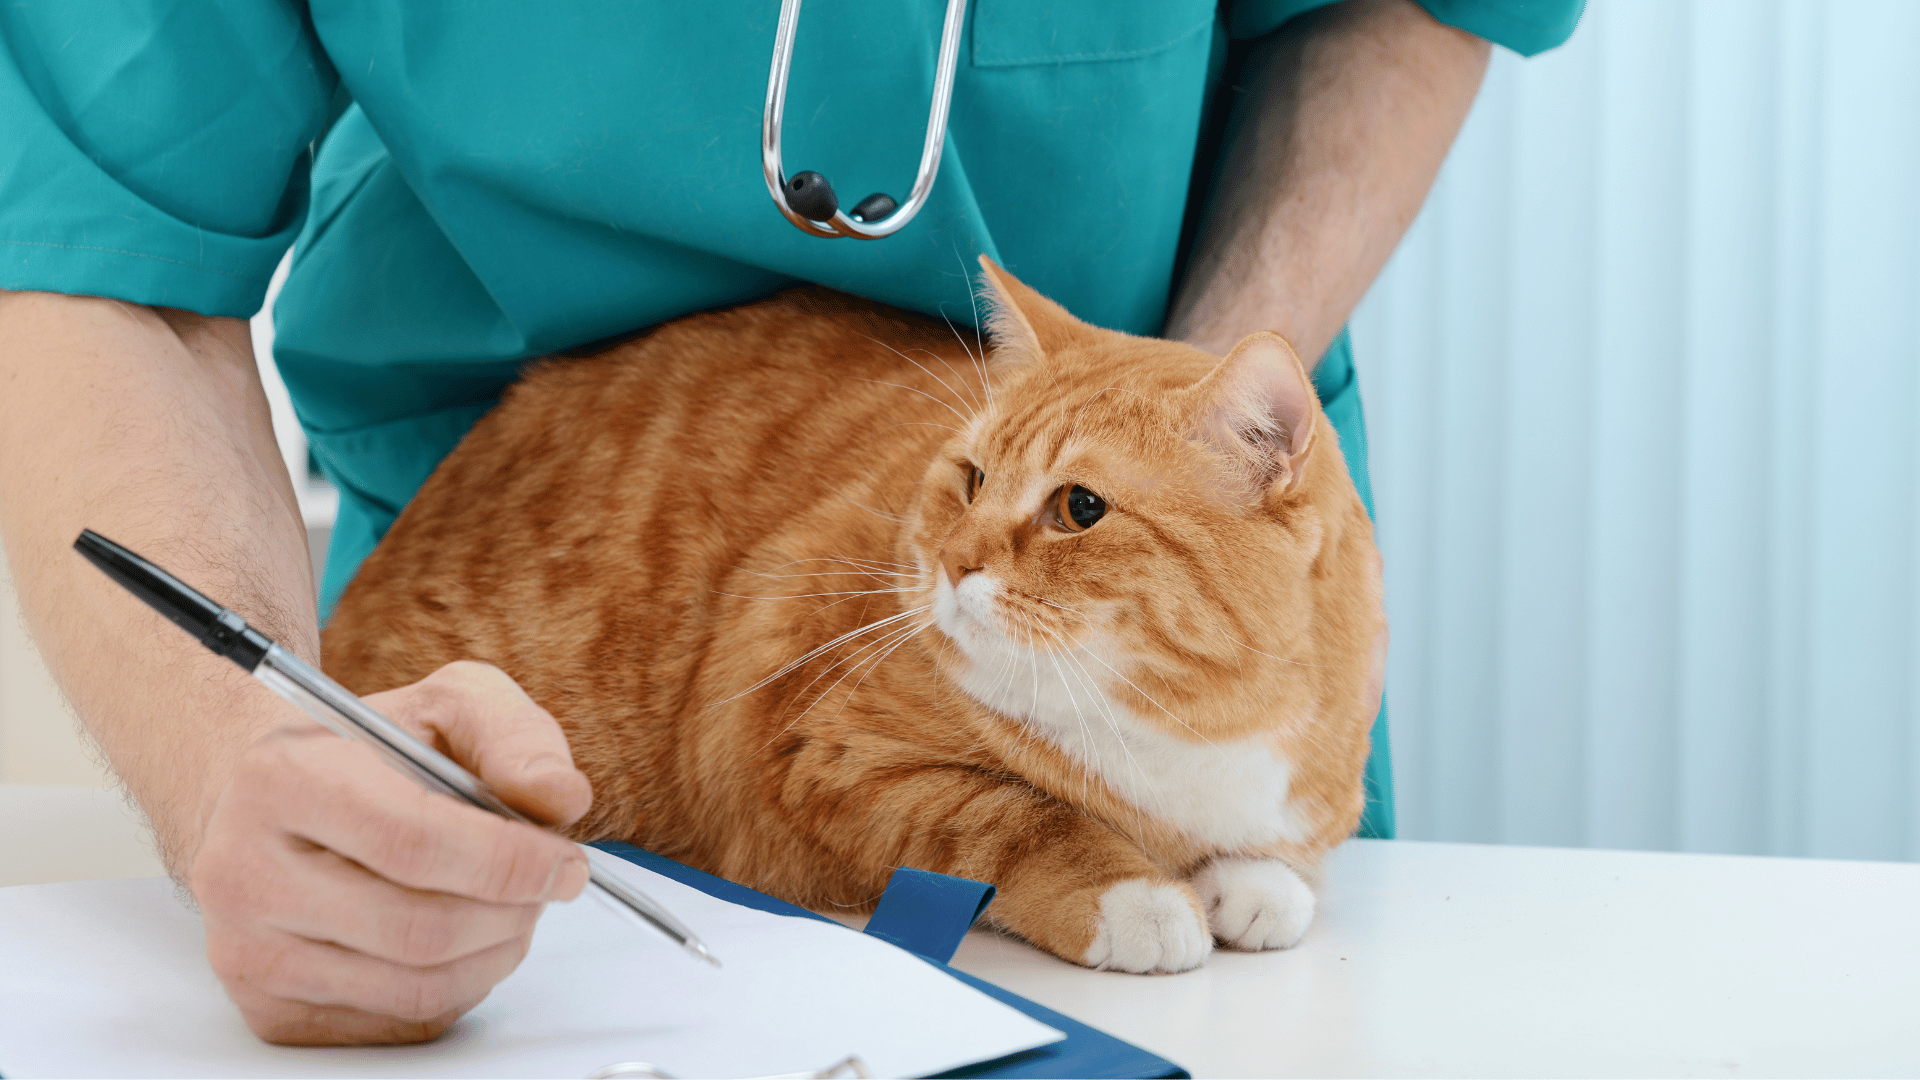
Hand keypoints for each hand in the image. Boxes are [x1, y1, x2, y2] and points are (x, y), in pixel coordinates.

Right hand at [188, 661, 592, 1044]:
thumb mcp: (448, 705)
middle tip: (548, 886)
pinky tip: (466, 940)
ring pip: (415, 987)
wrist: (274, 804)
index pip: (412, 841)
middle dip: (512, 912)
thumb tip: (561, 797)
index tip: (566, 863)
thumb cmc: (370, 751)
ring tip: (513, 907)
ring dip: (496, 953)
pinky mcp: (270, 1012)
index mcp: (283, 779)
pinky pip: (399, 1023)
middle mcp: (245, 871)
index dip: (508, 862)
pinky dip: (461, 987)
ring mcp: (250, 951)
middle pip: (417, 929)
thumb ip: (512, 737)